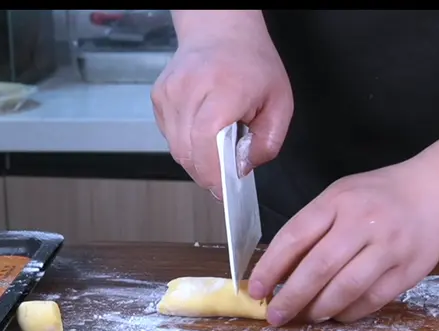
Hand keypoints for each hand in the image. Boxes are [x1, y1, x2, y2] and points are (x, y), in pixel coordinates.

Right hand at [151, 25, 292, 195]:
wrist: (222, 32)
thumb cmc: (253, 64)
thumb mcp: (280, 104)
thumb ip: (267, 143)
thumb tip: (243, 170)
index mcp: (224, 88)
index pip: (205, 140)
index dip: (213, 173)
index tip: (224, 191)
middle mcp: (190, 88)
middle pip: (187, 151)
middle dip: (207, 174)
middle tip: (225, 177)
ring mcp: (169, 92)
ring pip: (176, 149)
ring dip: (197, 160)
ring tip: (218, 148)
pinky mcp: (159, 97)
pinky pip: (170, 137)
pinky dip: (187, 145)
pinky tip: (203, 132)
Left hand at [248, 163, 438, 325]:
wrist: (436, 192)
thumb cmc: (379, 196)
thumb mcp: (341, 197)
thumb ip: (312, 228)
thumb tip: (278, 271)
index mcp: (339, 201)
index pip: (296, 236)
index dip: (271, 267)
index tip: (256, 290)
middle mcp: (363, 222)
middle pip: (319, 267)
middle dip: (292, 296)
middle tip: (275, 315)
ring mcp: (389, 247)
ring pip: (346, 288)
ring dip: (320, 309)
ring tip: (307, 316)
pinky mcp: (408, 270)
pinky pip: (372, 299)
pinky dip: (350, 312)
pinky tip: (337, 314)